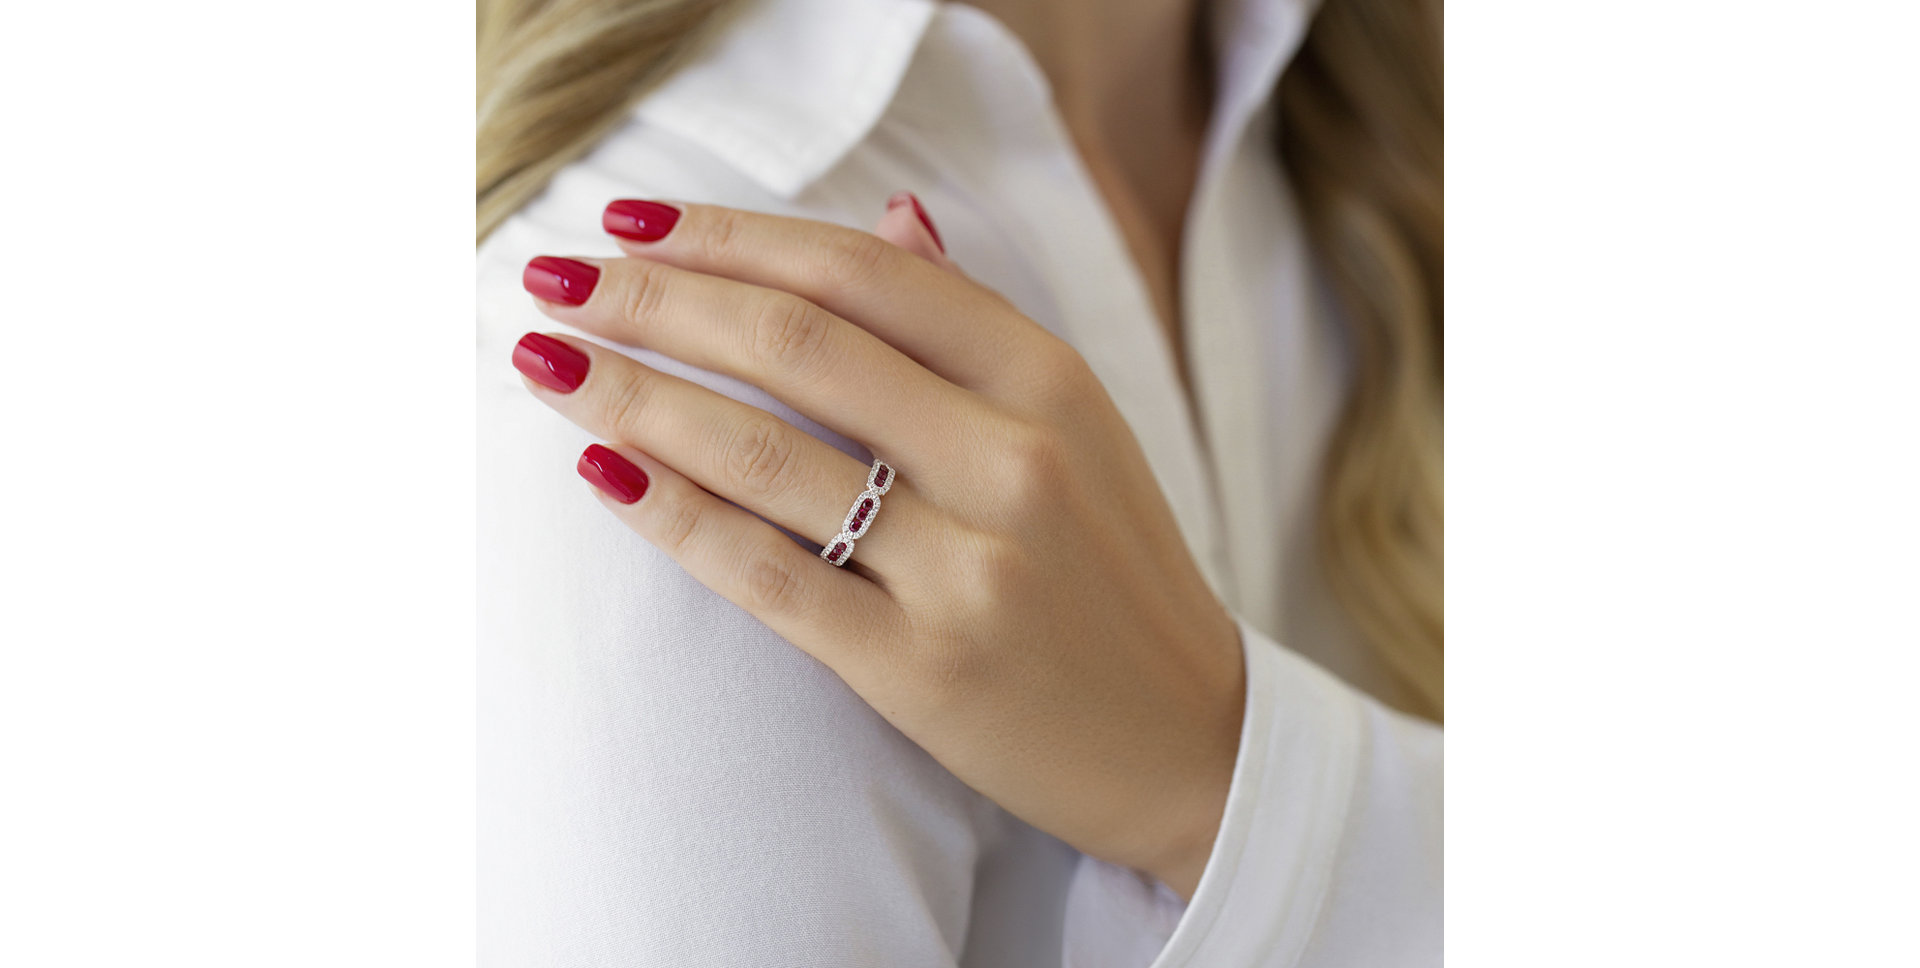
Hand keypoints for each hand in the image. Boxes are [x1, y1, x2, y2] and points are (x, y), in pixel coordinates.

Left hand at [511, 197, 1244, 897]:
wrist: (1189, 741)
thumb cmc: (1113, 571)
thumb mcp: (1079, 425)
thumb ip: (979, 323)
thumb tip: (891, 213)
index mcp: (1049, 380)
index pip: (861, 271)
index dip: (729, 236)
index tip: (632, 221)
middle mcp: (1011, 459)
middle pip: (795, 343)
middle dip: (653, 299)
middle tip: (555, 278)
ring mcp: (967, 567)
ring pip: (765, 454)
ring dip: (634, 395)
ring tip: (546, 360)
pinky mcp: (920, 668)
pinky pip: (769, 576)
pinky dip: (674, 517)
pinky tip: (601, 472)